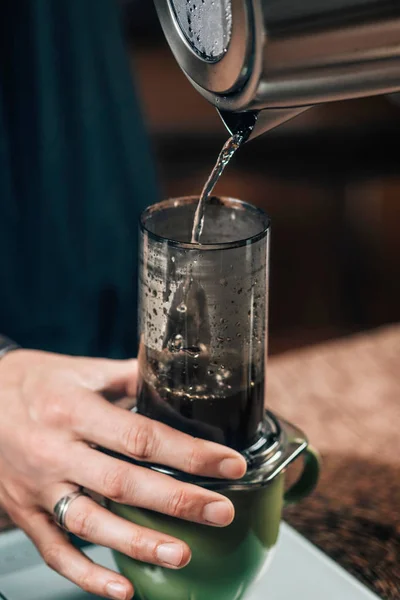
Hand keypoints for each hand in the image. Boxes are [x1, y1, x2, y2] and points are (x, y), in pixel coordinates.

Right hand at [0, 350, 245, 599]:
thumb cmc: (31, 381)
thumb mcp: (78, 369)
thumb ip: (126, 376)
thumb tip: (173, 379)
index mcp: (72, 410)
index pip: (140, 437)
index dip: (188, 453)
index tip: (228, 463)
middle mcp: (54, 452)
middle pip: (122, 483)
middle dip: (177, 501)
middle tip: (221, 512)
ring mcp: (37, 488)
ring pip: (91, 524)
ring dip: (139, 543)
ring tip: (182, 555)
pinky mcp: (23, 513)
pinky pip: (54, 551)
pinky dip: (87, 576)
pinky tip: (121, 591)